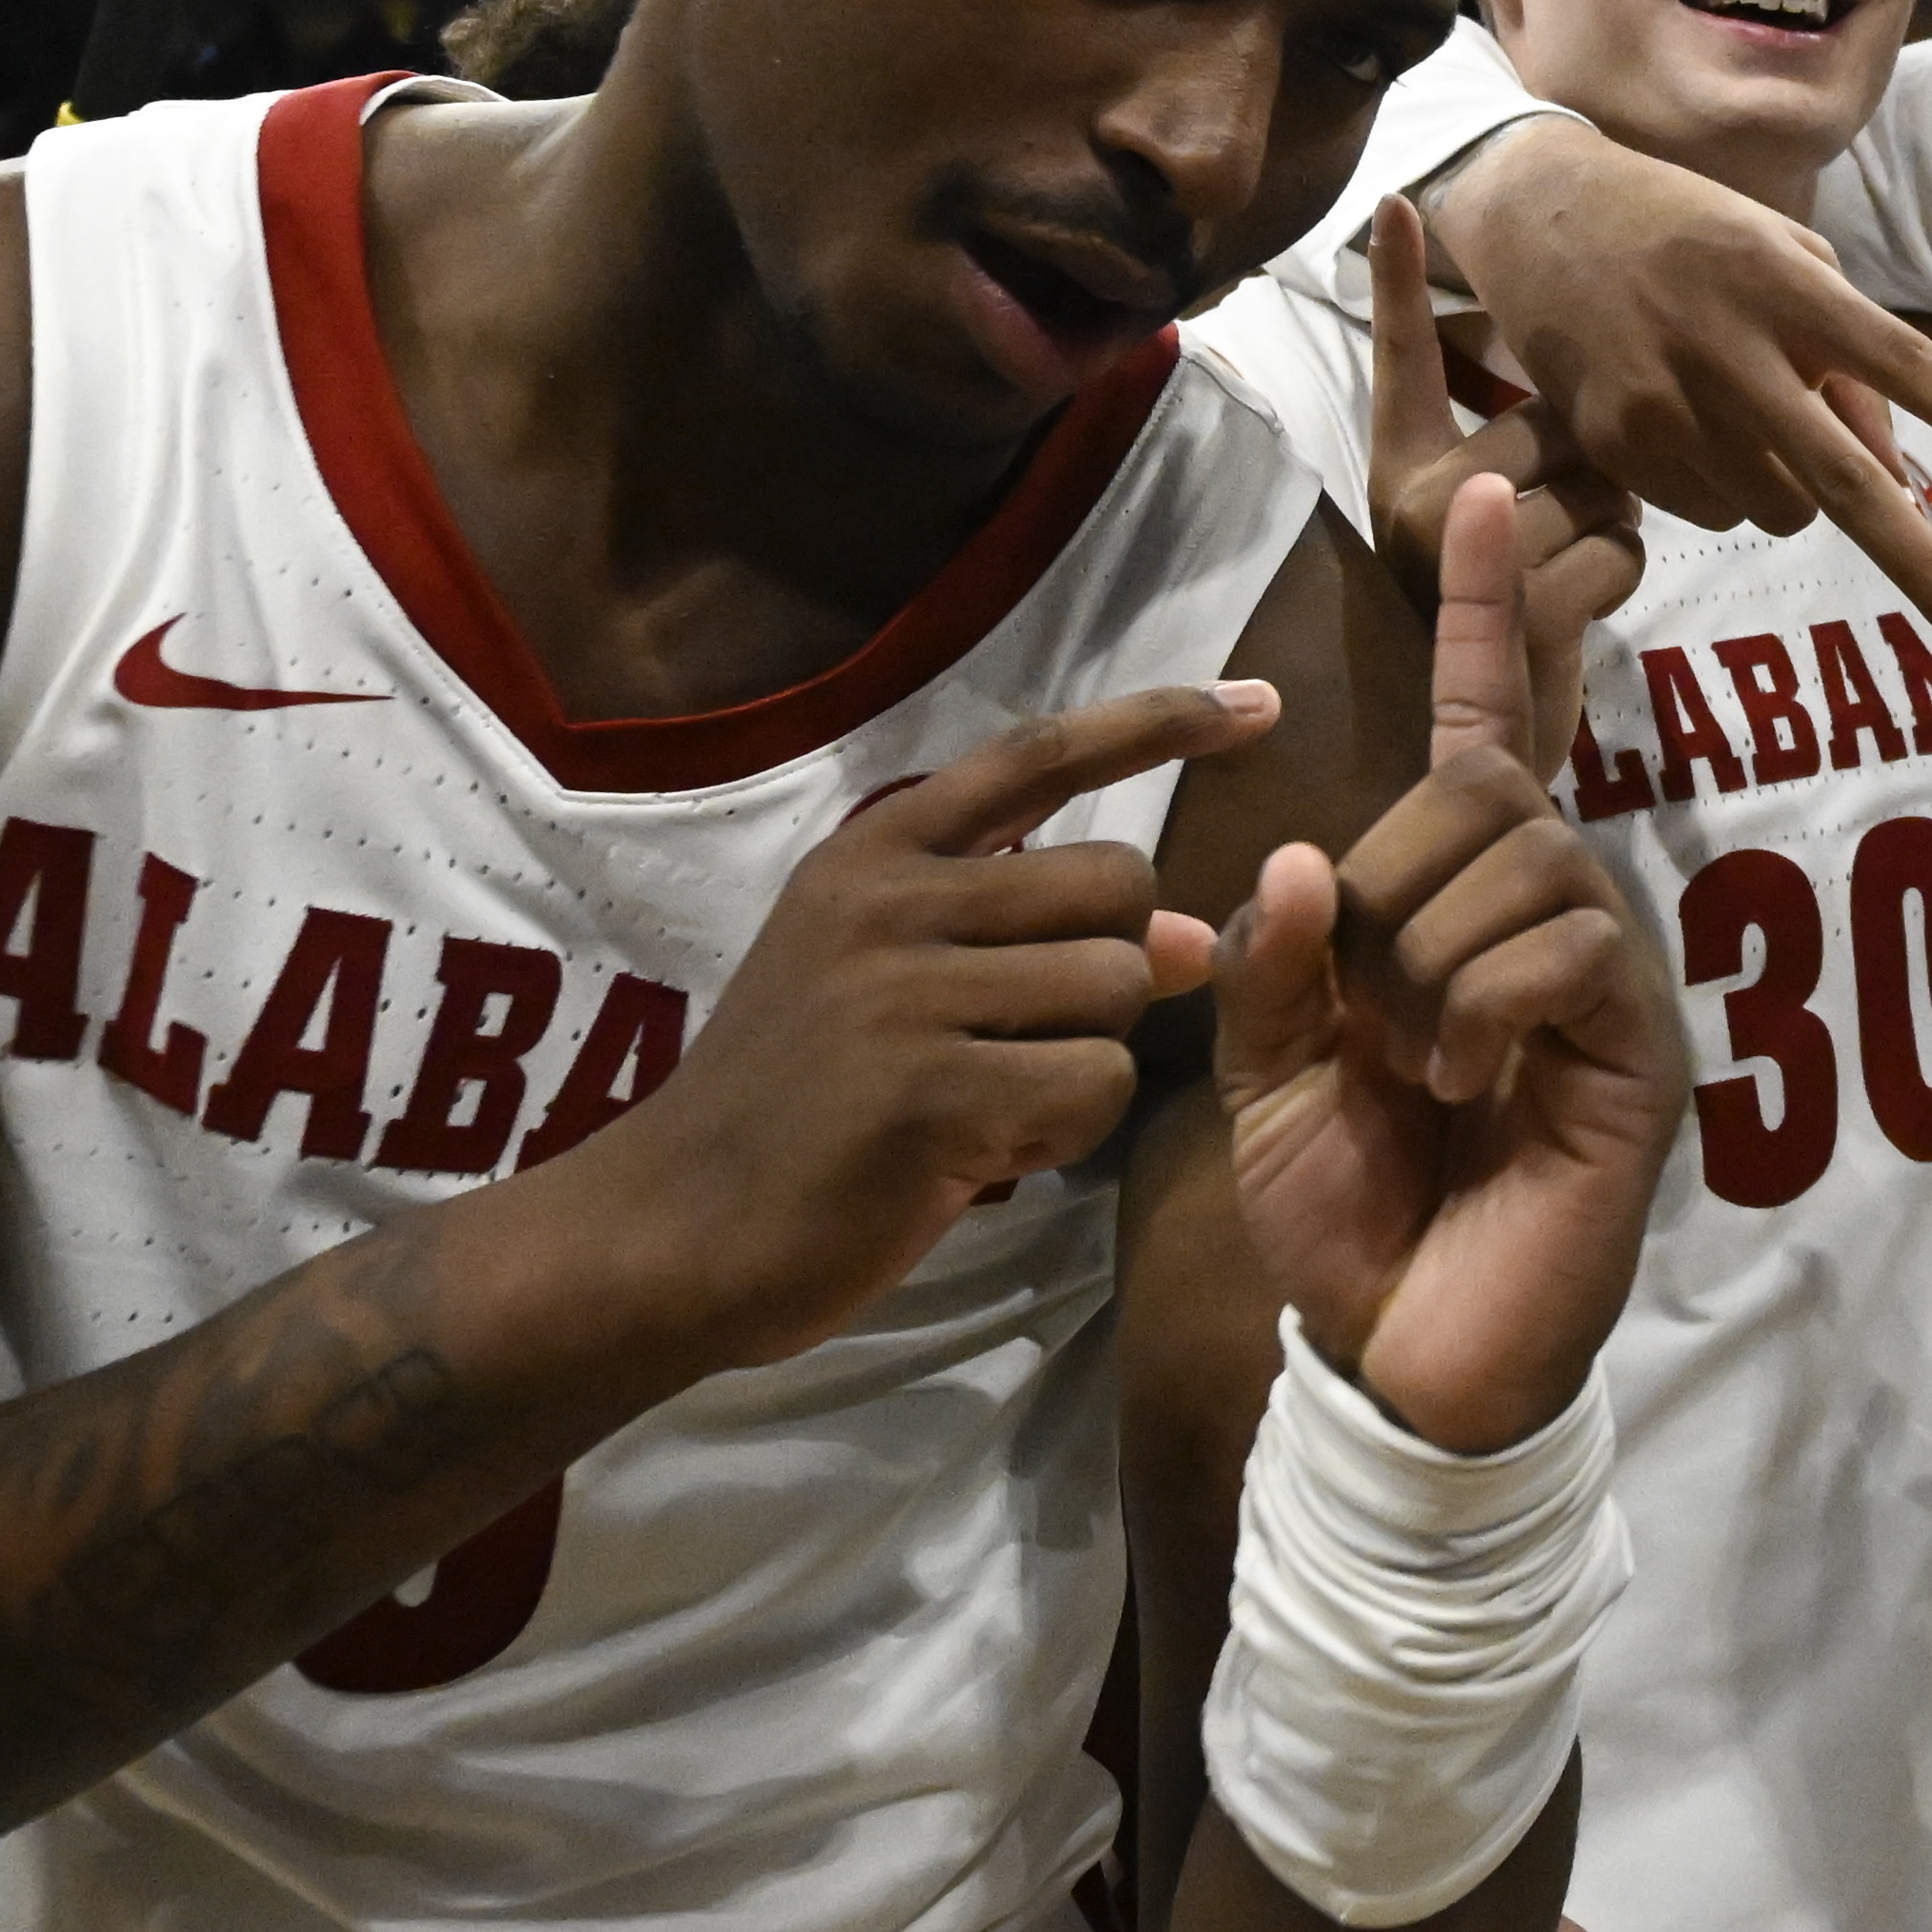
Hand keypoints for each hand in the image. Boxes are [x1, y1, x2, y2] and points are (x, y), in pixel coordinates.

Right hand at [601, 683, 1269, 1368]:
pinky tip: (981, 1155)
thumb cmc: (800, 1105)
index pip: (1037, 754)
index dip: (1157, 723)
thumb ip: (1027, 938)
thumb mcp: (892, 984)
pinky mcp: (931, 1092)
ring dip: (1085, 1060)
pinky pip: (1094, 1084)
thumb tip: (1188, 935)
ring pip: (1119, 985)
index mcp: (873, 853)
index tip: (1259, 703)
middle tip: (1022, 1039)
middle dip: (1111, 965)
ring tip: (989, 1103)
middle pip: (1117, 882)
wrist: (671, 1227)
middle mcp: (888, 900)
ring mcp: (904, 992)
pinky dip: (1066, 1134)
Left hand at [1218, 477, 1680, 1449]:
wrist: (1411, 1360)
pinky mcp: (1641, 1040)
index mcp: (1457, 908)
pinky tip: (1465, 1082)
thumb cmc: (1351, 1218)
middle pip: (1480, 788)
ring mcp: (1605, 974)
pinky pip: (1563, 940)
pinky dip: (1483, 1005)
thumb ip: (1273, 962)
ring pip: (1520, 855)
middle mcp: (1548, 914)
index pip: (1483, 732)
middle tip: (1368, 1016)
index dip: (1484, 619)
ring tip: (1418, 1066)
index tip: (1478, 494)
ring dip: (1428, 956)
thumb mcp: (1264, 1076)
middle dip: (1390, 882)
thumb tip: (1305, 856)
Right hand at [1365, 198, 1643, 781]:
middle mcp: (1415, 502)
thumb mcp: (1518, 520)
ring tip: (1565, 575)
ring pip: (1595, 483)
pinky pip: (1611, 547)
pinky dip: (1618, 579)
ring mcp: (1453, 555)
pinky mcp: (1505, 605)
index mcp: (1403, 470)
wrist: (1495, 739)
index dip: (1399, 281)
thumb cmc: (1519, 617)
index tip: (1401, 199)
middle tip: (1558, 536)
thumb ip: (1539, 450)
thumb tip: (1596, 386)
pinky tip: (1573, 613)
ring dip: (1612, 527)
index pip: (1404, 361)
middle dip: (1594, 473)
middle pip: (1557, 425)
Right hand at [1426, 119, 1931, 639]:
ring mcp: (1665, 401)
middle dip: (1921, 567)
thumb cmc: (1694, 236)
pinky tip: (1692, 425)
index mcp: (1785, 283)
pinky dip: (1729, 489)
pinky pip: (1714, 512)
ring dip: (1798, 493)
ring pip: (1780, 512)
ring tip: (1752, 420)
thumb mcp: (1785, 259)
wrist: (1543, 216)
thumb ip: (1850, 360)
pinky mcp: (1614, 442)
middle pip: (1845, 480)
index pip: (1901, 362)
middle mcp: (1728, 348)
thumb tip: (1900, 478)